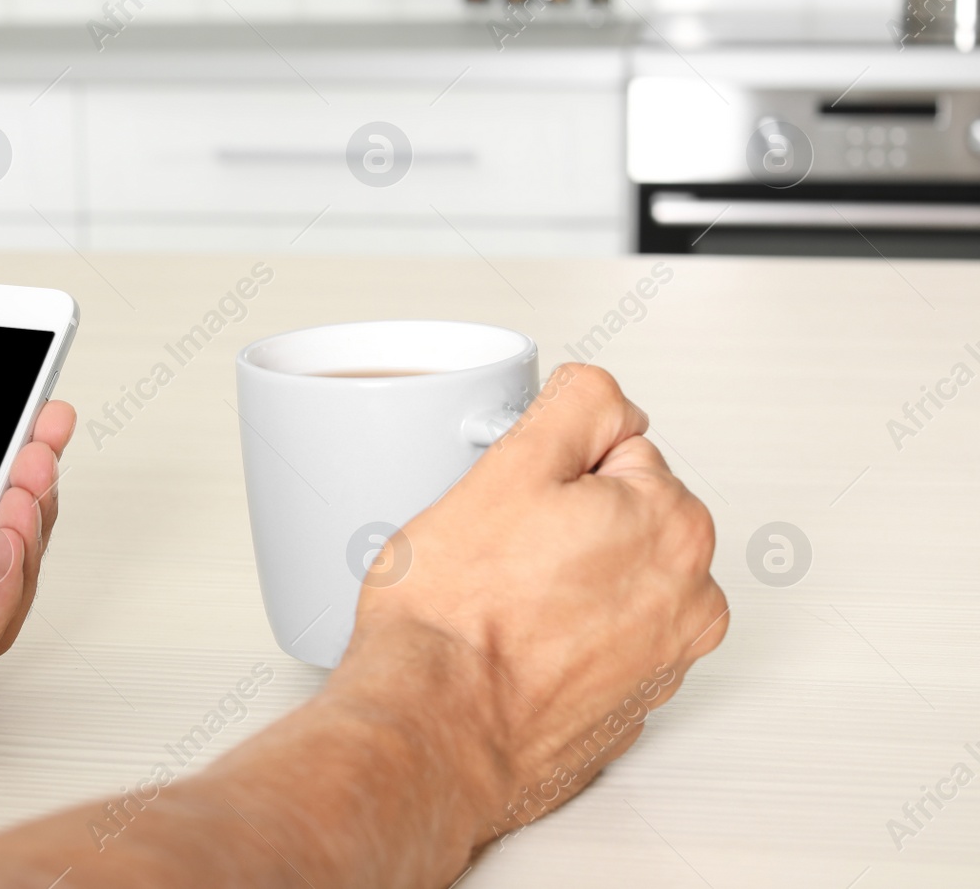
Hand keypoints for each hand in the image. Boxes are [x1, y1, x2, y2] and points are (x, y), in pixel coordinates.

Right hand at [335, 363, 728, 850]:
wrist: (434, 728)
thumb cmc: (459, 617)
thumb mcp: (510, 465)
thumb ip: (577, 404)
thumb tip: (602, 394)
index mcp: (674, 525)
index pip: (619, 451)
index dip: (551, 468)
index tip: (514, 501)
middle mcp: (689, 597)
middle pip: (621, 517)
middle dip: (565, 523)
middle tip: (498, 550)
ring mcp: (662, 661)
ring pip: (608, 581)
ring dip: (564, 581)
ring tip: (502, 601)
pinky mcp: (627, 708)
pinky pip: (596, 643)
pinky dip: (562, 638)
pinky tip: (513, 645)